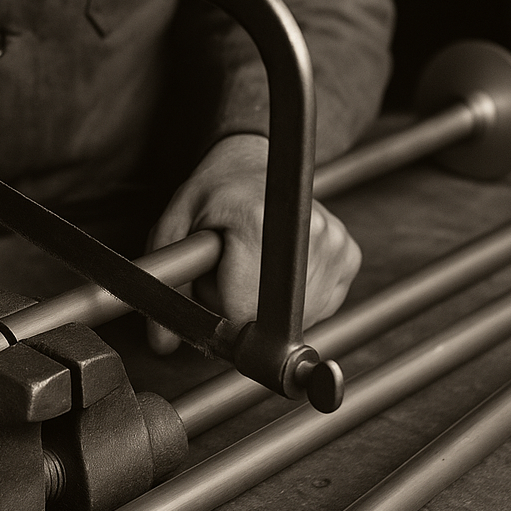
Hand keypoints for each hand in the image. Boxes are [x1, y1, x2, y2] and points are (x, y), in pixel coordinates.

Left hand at [145, 133, 360, 353]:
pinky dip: (293, 299)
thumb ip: (166, 283)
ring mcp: (335, 245)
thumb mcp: (173, 229)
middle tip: (231, 264)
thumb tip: (161, 346)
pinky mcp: (349, 256)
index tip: (212, 273)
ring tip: (254, 261)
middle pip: (270, 319)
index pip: (240, 310)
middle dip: (242, 304)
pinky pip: (319, 305)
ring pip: (296, 319)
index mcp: (260, 223)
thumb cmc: (211, 194)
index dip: (217, 302)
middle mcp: (307, 233)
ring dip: (268, 304)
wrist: (250, 164)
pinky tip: (278, 267)